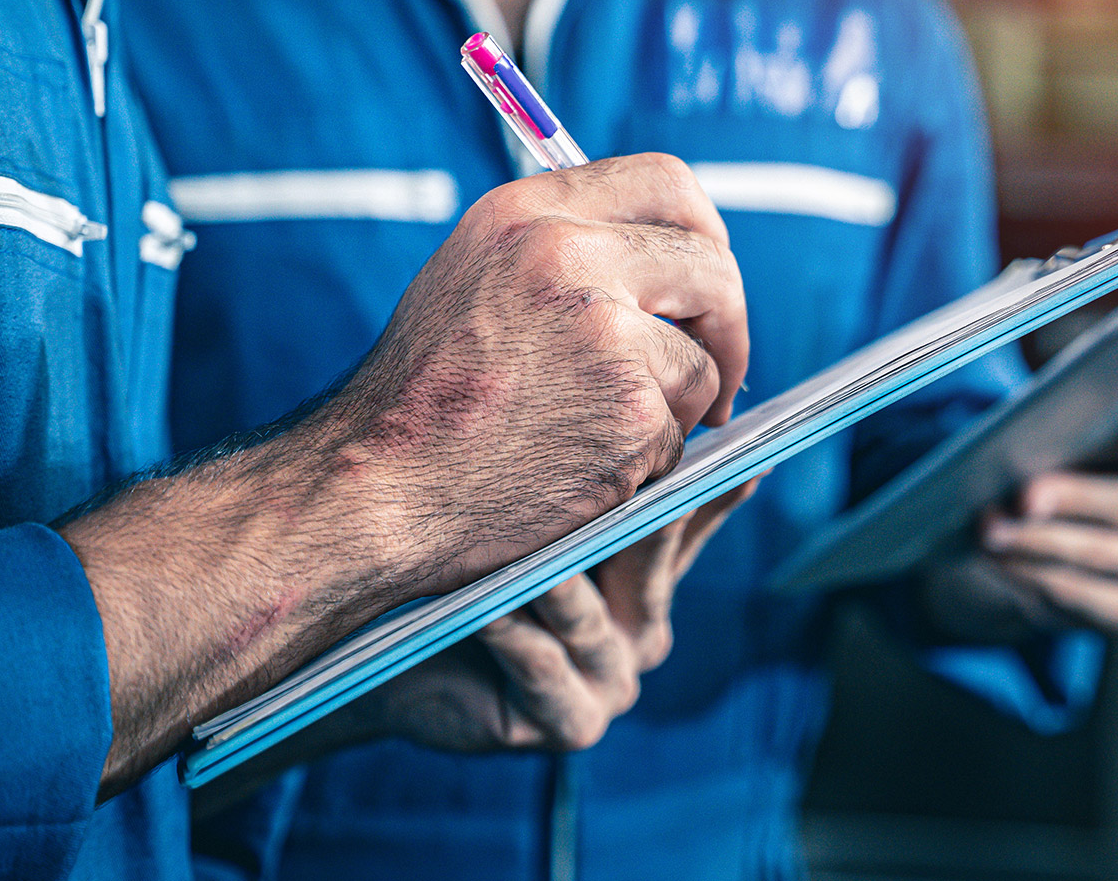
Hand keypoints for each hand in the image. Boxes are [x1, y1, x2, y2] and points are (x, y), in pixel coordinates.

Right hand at [59, 153, 748, 794]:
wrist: (370, 494)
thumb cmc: (419, 402)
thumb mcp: (474, 282)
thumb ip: (562, 252)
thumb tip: (670, 261)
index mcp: (528, 214)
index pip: (668, 184)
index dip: (705, 236)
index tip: (706, 285)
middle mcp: (568, 256)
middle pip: (711, 268)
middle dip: (728, 328)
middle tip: (717, 376)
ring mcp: (605, 333)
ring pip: (702, 363)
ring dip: (676, 410)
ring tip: (599, 437)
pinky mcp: (630, 409)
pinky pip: (680, 433)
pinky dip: (648, 462)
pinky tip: (584, 472)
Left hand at [359, 478, 756, 751]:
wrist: (383, 667)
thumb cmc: (455, 577)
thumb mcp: (523, 516)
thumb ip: (580, 476)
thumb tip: (626, 394)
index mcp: (648, 582)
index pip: (690, 523)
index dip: (708, 487)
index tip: (734, 449)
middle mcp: (644, 633)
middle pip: (648, 562)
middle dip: (628, 515)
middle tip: (627, 464)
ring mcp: (612, 683)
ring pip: (586, 613)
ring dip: (550, 575)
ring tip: (525, 537)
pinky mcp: (571, 723)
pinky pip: (540, 664)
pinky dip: (508, 630)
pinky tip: (482, 604)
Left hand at [923, 409, 1117, 641]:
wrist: (1058, 524)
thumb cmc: (1075, 452)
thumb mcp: (1082, 420)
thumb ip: (1080, 406)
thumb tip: (1041, 407)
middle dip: (1085, 499)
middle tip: (1027, 490)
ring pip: (1115, 559)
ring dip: (1046, 542)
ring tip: (991, 525)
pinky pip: (1090, 601)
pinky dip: (1039, 577)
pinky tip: (1001, 557)